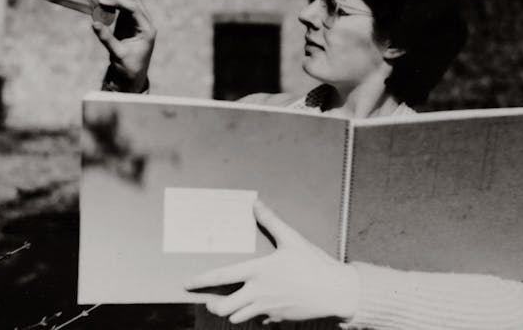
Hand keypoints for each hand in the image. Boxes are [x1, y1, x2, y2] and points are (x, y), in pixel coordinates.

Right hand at [92, 0, 155, 92]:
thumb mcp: (117, 55)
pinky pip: (123, 6)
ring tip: (101, 8)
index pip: (134, 8)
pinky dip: (113, 5)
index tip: (102, 2)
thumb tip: (94, 23)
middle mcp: (145, 22)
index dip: (118, 2)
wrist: (132, 75)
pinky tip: (103, 11)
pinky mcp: (130, 21)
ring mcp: (138, 20)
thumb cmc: (128, 67)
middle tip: (100, 5)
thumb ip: (107, 39)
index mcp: (147, 30)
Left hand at [184, 200, 359, 324]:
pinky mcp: (279, 317)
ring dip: (232, 311)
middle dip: (213, 304)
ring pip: (239, 317)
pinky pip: (260, 318)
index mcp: (258, 272)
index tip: (188, 283)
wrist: (334, 291)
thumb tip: (256, 204)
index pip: (222, 277)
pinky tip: (261, 306)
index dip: (201, 281)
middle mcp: (258, 292)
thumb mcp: (292, 238)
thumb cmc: (313, 264)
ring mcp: (268, 308)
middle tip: (210, 299)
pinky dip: (256, 314)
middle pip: (224, 307)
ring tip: (230, 303)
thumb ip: (271, 221)